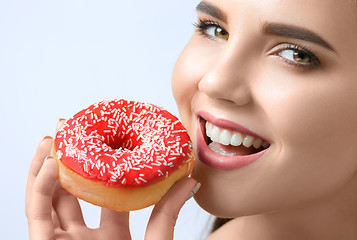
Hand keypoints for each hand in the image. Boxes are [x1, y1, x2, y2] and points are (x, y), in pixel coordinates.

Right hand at [26, 120, 198, 239]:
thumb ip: (167, 214)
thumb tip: (190, 180)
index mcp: (112, 235)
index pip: (104, 195)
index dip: (102, 167)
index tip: (104, 139)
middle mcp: (85, 238)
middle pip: (71, 194)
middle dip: (67, 161)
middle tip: (69, 130)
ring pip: (47, 202)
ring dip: (45, 169)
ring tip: (53, 138)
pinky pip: (37, 218)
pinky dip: (39, 190)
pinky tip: (51, 163)